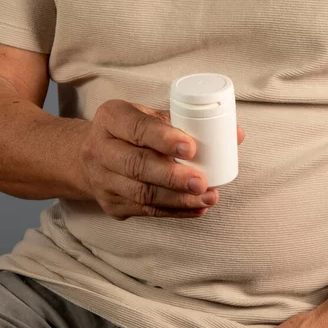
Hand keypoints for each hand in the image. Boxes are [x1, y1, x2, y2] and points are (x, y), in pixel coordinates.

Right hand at [79, 99, 244, 219]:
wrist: (91, 157)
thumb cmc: (132, 132)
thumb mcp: (149, 116)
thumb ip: (188, 122)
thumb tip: (236, 135)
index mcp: (111, 118)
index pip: (137, 128)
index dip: (164, 139)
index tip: (190, 148)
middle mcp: (99, 148)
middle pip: (137, 166)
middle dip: (173, 177)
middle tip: (202, 182)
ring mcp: (103, 180)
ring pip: (142, 194)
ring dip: (179, 199)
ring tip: (207, 197)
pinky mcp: (112, 205)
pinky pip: (146, 210)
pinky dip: (175, 211)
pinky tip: (197, 208)